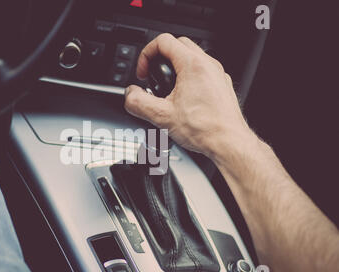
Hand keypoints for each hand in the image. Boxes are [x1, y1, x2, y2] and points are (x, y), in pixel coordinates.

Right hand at [124, 33, 255, 160]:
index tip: (143, 72)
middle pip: (178, 45)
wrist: (228, 143)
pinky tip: (183, 99)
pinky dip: (189, 78)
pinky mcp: (221, 86)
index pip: (163, 41)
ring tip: (167, 89)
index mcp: (193, 66)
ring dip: (175, 67)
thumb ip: (139, 102)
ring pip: (192, 57)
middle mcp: (208, 65)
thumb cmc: (206, 130)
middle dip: (160, 58)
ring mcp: (217, 74)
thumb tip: (130, 95)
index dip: (146, 54)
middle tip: (152, 77)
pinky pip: (203, 71)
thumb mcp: (161, 116)